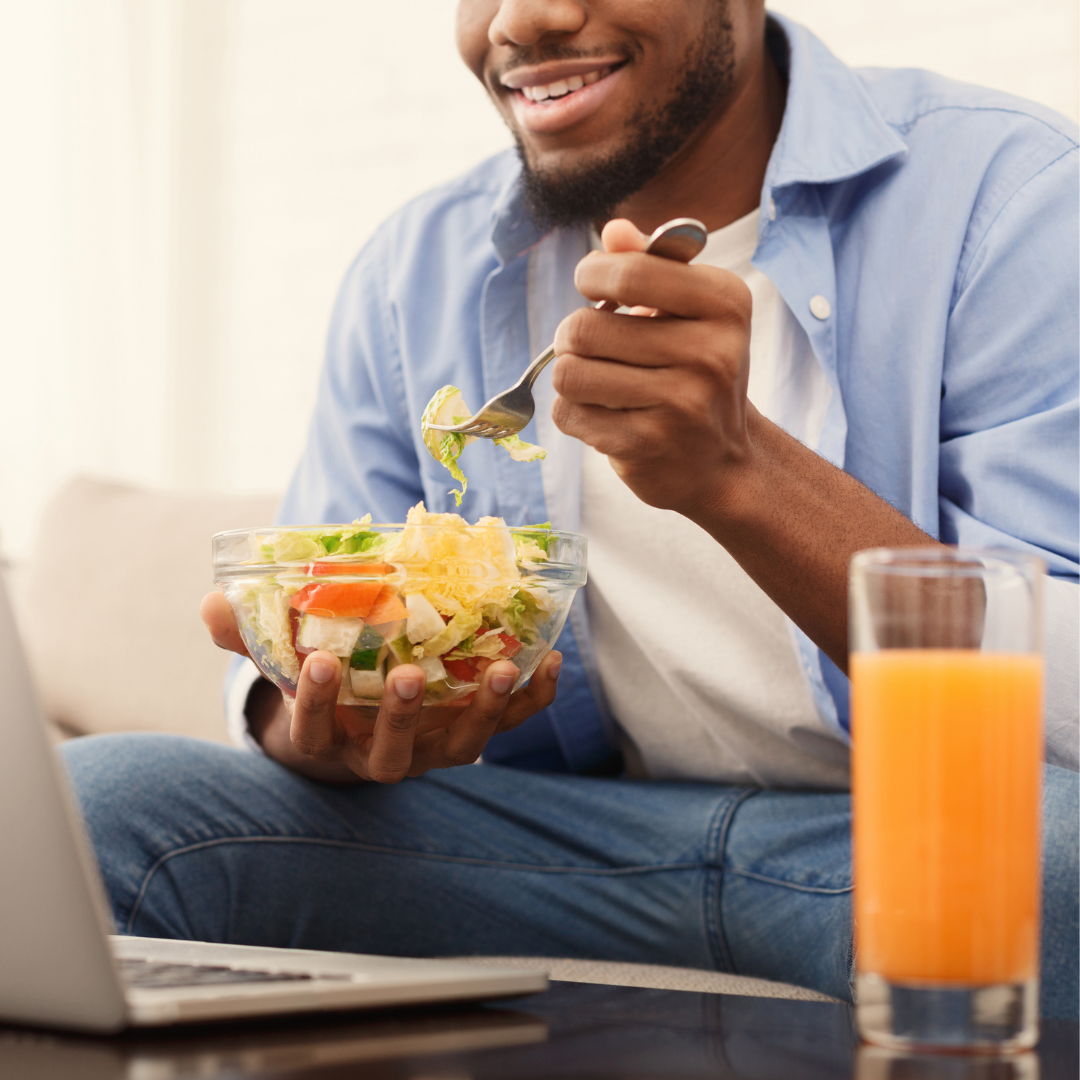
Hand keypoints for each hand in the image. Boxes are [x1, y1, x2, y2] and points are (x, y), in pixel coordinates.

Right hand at [200, 591, 561, 782]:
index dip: (313, 704)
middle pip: (392, 752)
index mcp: (327, 738)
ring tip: (501, 668)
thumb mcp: (281, 660)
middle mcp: (382, 753)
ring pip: (461, 747)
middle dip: (399, 717)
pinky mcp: (471, 731)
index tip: (316, 664)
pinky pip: (508, 724)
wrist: (359, 721)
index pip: (311, 732)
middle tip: (407, 676)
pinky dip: (532, 699)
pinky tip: (550, 662)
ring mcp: (433, 748)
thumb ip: (249, 635)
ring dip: (483, 712)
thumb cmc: (322, 684)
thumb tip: (212, 604)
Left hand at [551, 218, 754, 518]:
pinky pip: (569, 414)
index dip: (592, 274)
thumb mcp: (690, 311)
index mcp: (725, 304)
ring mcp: (681, 403)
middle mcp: (711, 353)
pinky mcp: (648, 444)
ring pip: (569, 373)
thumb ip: (650, 265)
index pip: (630, 272)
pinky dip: (575, 414)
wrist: (722, 461)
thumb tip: (614, 230)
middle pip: (584, 328)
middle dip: (573, 336)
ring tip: (598, 381)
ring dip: (571, 376)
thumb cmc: (696, 373)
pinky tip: (606, 416)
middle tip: (593, 347)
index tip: (592, 285)